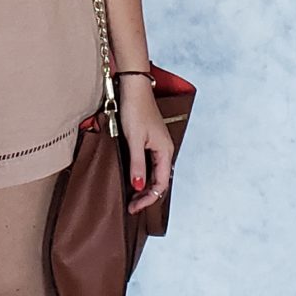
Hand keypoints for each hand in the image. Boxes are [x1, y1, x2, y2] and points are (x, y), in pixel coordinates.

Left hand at [117, 73, 171, 214]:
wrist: (134, 88)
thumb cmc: (135, 110)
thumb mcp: (134, 140)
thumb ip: (137, 164)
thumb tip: (139, 186)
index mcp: (165, 151)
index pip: (160, 184)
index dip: (148, 198)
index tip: (134, 207)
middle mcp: (165, 150)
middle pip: (159, 180)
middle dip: (146, 196)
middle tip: (131, 207)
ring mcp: (158, 145)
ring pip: (154, 173)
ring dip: (144, 186)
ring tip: (131, 197)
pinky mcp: (150, 140)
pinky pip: (150, 164)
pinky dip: (142, 175)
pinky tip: (134, 179)